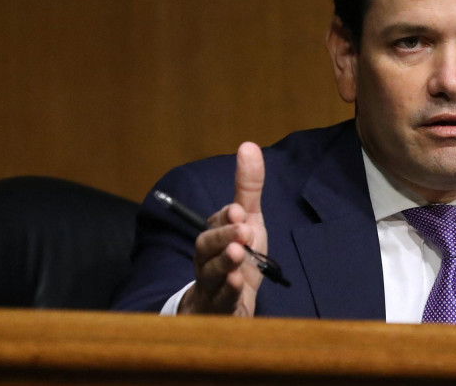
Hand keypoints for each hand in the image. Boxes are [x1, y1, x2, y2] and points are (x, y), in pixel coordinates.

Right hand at [179, 142, 267, 315]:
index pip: (216, 223)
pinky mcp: (220, 309)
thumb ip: (247, 188)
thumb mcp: (249, 221)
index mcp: (214, 236)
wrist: (229, 304)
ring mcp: (212, 285)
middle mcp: (207, 259)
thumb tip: (248, 145)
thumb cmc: (239, 256)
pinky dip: (228, 293)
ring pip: (211, 274)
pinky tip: (238, 284)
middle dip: (223, 237)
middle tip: (243, 230)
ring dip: (225, 263)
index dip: (226, 218)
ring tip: (239, 253)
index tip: (239, 210)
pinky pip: (221, 302)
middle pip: (206, 247)